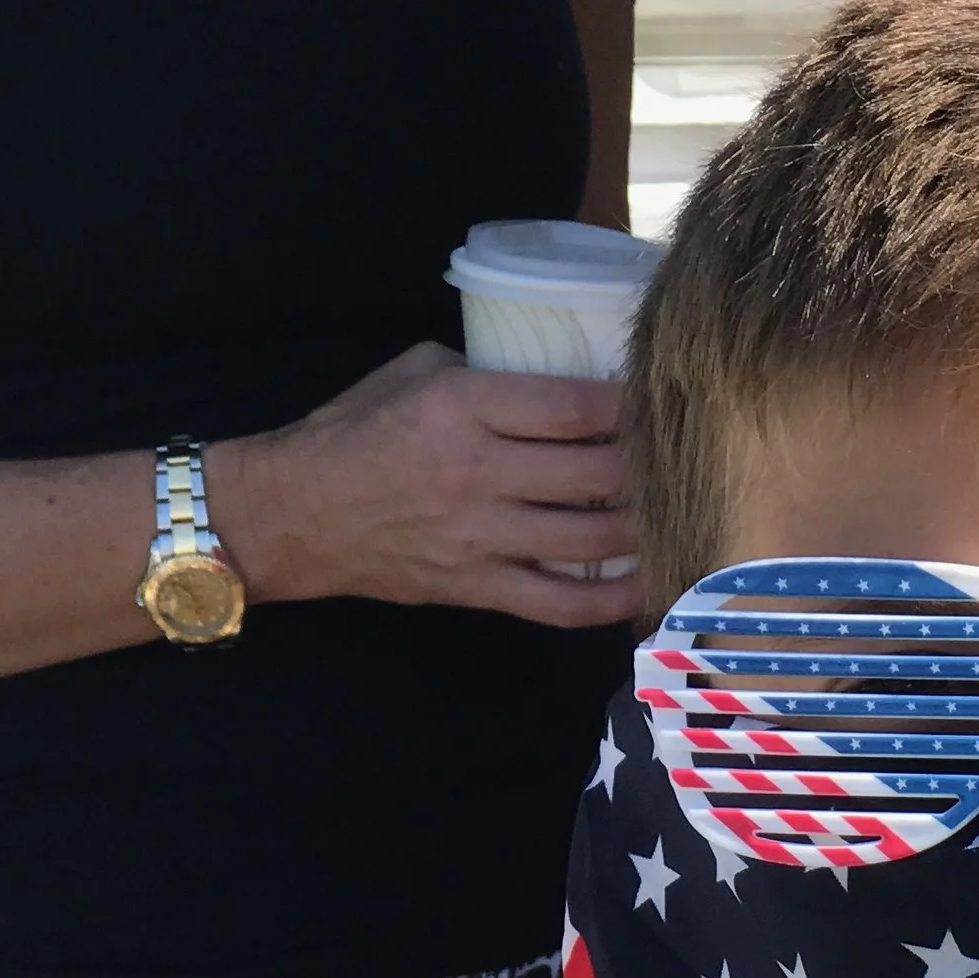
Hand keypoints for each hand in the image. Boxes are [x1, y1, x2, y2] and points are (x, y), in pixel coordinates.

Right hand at [219, 341, 643, 629]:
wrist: (299, 513)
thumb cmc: (357, 432)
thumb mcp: (417, 372)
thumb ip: (489, 375)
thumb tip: (558, 382)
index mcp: (463, 408)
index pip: (571, 406)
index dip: (626, 405)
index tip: (656, 400)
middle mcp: (479, 474)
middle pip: (595, 475)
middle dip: (647, 467)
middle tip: (679, 460)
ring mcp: (482, 537)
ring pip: (591, 539)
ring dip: (642, 529)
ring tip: (673, 513)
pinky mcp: (481, 587)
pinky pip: (562, 604)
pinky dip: (613, 599)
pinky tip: (646, 583)